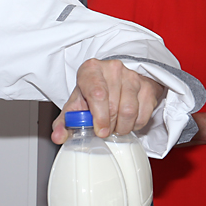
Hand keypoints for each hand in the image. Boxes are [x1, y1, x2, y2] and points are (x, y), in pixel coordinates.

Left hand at [51, 59, 165, 142]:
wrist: (112, 83)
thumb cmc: (91, 94)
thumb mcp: (75, 106)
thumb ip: (64, 123)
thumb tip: (58, 137)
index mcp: (90, 70)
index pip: (97, 94)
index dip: (99, 117)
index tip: (100, 131)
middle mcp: (112, 69)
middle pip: (113, 106)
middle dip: (109, 125)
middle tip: (105, 130)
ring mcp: (132, 76)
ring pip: (130, 111)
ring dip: (122, 127)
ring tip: (115, 127)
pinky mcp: (147, 86)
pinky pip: (144, 114)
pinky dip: (135, 125)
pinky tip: (126, 121)